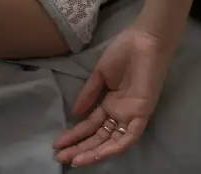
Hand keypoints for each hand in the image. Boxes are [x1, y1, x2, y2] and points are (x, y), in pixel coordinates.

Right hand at [53, 26, 169, 167]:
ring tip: (74, 159)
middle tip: (60, 156)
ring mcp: (131, 114)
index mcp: (111, 103)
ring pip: (112, 141)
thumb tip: (74, 114)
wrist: (142, 40)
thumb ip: (88, 95)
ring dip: (94, 152)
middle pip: (99, 137)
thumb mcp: (100, 75)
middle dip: (80, 147)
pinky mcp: (142, 113)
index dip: (74, 135)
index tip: (57, 143)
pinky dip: (115, 147)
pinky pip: (130, 136)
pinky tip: (99, 154)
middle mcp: (120, 113)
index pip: (91, 125)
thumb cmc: (124, 52)